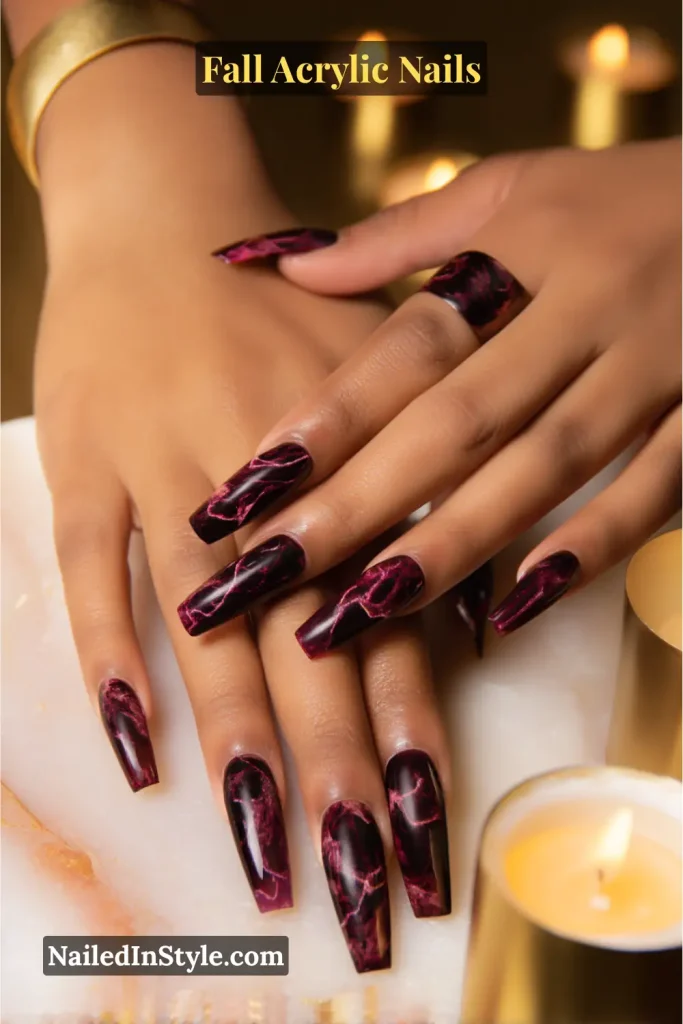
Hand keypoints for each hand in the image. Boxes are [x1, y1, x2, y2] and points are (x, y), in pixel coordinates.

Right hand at [34, 44, 453, 971]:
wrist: (158, 217)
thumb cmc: (281, 305)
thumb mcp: (382, 363)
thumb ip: (432, 481)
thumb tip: (491, 603)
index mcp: (344, 461)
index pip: (388, 622)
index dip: (407, 731)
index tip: (426, 832)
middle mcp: (263, 480)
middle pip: (307, 652)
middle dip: (335, 776)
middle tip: (360, 886)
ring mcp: (165, 473)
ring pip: (204, 633)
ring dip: (238, 745)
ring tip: (261, 855)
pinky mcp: (86, 464)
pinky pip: (91, 574)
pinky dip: (112, 658)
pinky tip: (137, 748)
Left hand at [189, 139, 680, 652]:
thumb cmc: (623, 197)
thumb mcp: (515, 189)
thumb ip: (402, 234)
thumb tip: (288, 264)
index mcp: (530, 248)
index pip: (413, 344)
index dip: (332, 412)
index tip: (252, 479)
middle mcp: (590, 310)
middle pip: (463, 419)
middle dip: (365, 498)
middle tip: (277, 566)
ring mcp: (658, 367)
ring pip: (545, 466)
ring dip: (456, 537)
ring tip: (368, 603)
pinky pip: (654, 491)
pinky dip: (590, 547)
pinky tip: (514, 604)